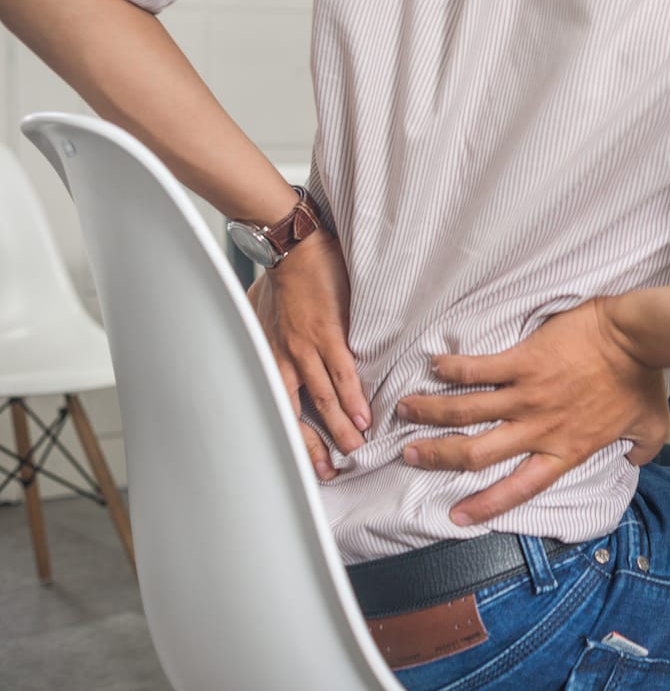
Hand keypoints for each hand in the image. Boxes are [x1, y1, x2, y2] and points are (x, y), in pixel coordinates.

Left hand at [247, 229, 369, 479]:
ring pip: (321, 398)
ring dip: (339, 426)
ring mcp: (305, 348)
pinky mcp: (328, 334)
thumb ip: (268, 336)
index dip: (293, 436)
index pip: (278, 406)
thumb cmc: (280, 278)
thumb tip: (270, 350)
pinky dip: (351, 396)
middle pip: (297, 412)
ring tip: (356, 447)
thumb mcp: (259, 312)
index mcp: (268, 356)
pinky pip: (340, 373)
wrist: (293, 247)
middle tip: (330, 469)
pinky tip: (362, 415)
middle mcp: (282, 359)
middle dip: (314, 443)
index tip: (308, 458)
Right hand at [396, 298, 669, 525]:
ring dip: (432, 413)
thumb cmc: (643, 380)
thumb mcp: (651, 426)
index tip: (456, 517)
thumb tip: (635, 459)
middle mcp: (539, 428)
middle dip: (438, 458)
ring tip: (405, 412)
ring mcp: (528, 394)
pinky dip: (453, 368)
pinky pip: (479, 368)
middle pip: (476, 453)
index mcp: (566, 449)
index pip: (519, 487)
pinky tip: (434, 365)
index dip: (485, 505)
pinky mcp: (524, 360)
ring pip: (467, 411)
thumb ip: (642, 450)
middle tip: (410, 456)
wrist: (638, 338)